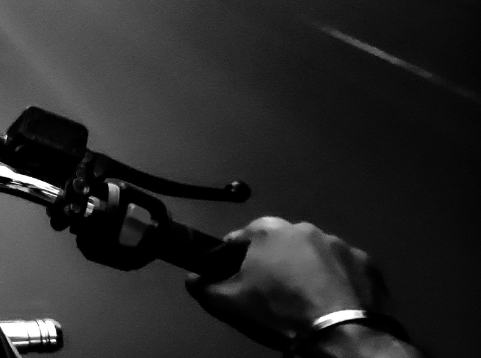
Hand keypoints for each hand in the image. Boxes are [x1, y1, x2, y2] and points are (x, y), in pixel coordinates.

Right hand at [185, 217, 387, 348]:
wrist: (341, 334)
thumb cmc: (281, 312)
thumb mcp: (230, 304)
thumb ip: (206, 286)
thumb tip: (193, 279)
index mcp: (270, 232)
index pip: (242, 236)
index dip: (233, 255)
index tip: (233, 273)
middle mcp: (306, 229)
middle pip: (282, 242)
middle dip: (275, 260)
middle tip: (271, 288)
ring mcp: (341, 245)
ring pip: (316, 254)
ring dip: (308, 268)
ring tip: (304, 297)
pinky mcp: (368, 264)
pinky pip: (346, 269)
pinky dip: (338, 281)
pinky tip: (332, 301)